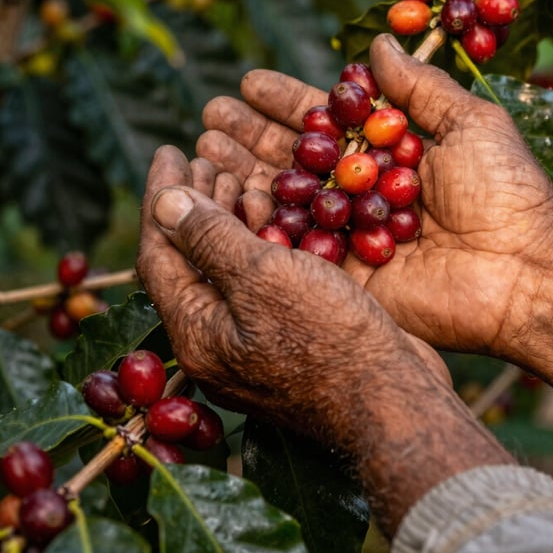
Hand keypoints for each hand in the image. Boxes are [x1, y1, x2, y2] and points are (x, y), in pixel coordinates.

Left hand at [136, 145, 512, 535]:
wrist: (393, 401)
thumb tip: (164, 202)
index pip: (158, 253)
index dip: (161, 197)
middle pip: (190, 260)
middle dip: (195, 205)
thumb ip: (210, 238)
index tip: (171, 151)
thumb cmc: (328, 337)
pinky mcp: (290, 338)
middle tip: (205, 157)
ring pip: (227, 269)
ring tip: (237, 177)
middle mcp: (216, 341)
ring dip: (228, 220)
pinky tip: (276, 214)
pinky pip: (260, 281)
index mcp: (196, 332)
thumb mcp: (263, 277)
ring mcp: (254, 342)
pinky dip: (261, 242)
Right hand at [196, 33, 552, 354]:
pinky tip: (221, 200)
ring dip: (244, 174)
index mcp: (392, 152)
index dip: (288, 102)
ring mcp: (351, 232)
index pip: (328, 121)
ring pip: (286, 200)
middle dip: (252, 136)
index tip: (250, 82)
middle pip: (297, 160)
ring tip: (203, 149)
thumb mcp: (468, 121)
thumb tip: (380, 41)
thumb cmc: (504, 191)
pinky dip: (259, 225)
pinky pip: (293, 247)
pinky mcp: (344, 273)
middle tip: (211, 114)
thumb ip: (418, 86)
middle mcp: (364, 190)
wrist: (521, 272)